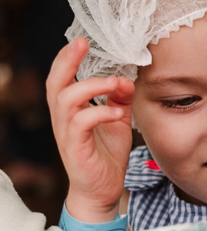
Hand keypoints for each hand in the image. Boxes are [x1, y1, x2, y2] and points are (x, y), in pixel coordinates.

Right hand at [46, 38, 133, 222]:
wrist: (103, 191)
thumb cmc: (106, 155)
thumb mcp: (117, 120)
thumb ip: (121, 98)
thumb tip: (127, 78)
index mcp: (71, 109)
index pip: (61, 77)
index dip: (67, 57)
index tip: (81, 40)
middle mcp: (64, 118)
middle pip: (54, 82)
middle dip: (66, 60)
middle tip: (82, 43)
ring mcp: (67, 133)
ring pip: (66, 100)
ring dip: (90, 86)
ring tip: (114, 83)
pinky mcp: (76, 148)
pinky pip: (81, 123)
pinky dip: (101, 113)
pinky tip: (118, 113)